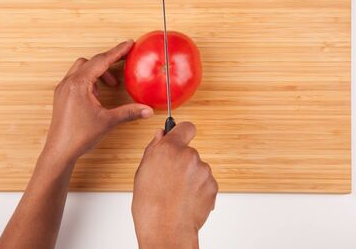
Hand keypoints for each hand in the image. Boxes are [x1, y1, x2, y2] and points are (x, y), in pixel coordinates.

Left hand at [43, 40, 153, 163]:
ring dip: (98, 71)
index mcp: (79, 85)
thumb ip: (129, 112)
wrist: (60, 151)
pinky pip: (76, 78)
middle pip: (91, 61)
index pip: (101, 61)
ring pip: (82, 69)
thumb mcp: (108, 121)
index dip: (117, 51)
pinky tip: (98, 93)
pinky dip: (89, 80)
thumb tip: (147, 110)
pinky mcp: (62, 96)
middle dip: (109, 61)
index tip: (129, 44)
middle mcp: (69, 83)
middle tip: (124, 61)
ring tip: (111, 84)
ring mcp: (63, 89)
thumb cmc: (78, 136)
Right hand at [132, 122, 217, 248]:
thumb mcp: (143, 171)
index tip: (180, 136)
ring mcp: (203, 171)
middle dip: (182, 162)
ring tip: (177, 193)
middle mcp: (189, 156)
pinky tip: (186, 200)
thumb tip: (161, 135)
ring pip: (198, 168)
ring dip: (191, 177)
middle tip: (170, 179)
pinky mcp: (213, 185)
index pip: (185, 127)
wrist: (166, 229)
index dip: (182, 131)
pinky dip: (199, 189)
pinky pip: (205, 182)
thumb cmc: (150, 205)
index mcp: (169, 149)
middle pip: (189, 152)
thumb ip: (154, 148)